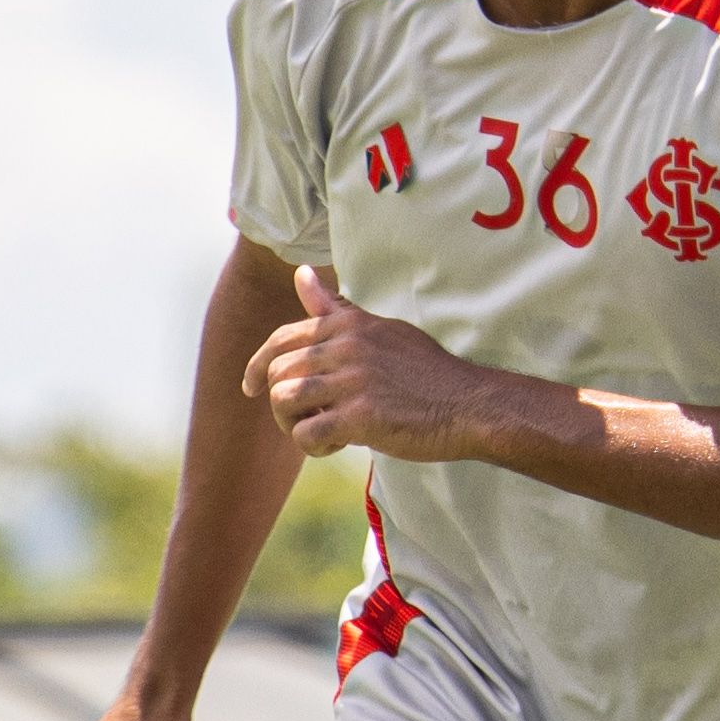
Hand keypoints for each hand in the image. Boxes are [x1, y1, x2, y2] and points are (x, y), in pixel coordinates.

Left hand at [248, 264, 509, 467]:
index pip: (281, 340)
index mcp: (348, 325)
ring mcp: (353, 381)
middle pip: (277, 373)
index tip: (250, 387)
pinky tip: (336, 446)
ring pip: (284, 401)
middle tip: (306, 419)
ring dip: (293, 424)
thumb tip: (301, 274)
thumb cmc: (425, 372)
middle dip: (280, 402)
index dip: (257, 366)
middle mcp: (346, 347)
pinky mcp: (362, 417)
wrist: (469, 405)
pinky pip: (307, 433)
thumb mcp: (381, 330)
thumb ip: (337, 310)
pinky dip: (313, 445)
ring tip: (320, 432)